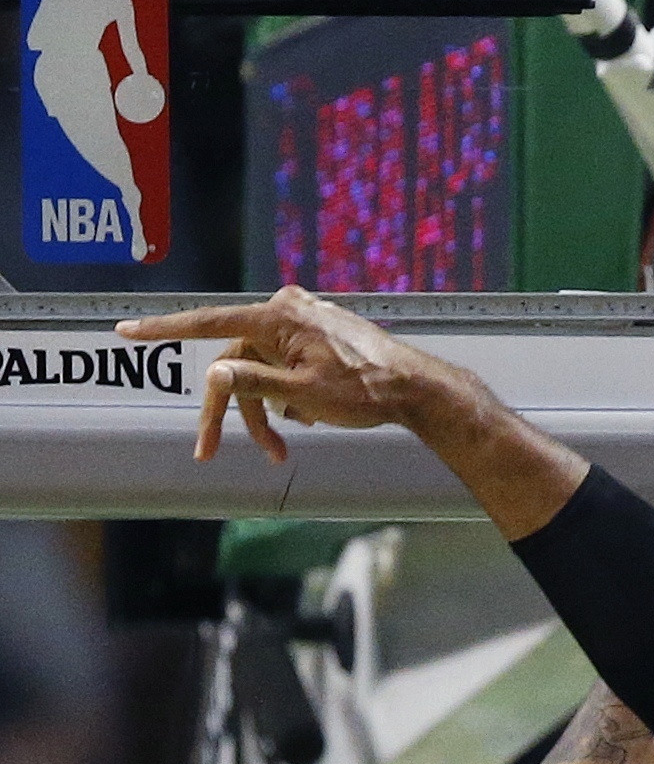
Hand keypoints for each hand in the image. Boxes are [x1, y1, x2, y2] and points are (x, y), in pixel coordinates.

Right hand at [117, 284, 471, 464]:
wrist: (415, 390)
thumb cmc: (364, 393)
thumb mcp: (303, 396)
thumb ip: (254, 384)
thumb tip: (214, 373)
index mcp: (277, 318)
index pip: (209, 324)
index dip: (165, 330)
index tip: (127, 331)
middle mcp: (286, 310)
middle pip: (234, 361)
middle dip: (230, 410)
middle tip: (208, 452)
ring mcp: (303, 319)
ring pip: (260, 368)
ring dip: (264, 408)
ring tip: (286, 444)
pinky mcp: (317, 333)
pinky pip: (283, 365)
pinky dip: (286, 394)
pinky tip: (310, 418)